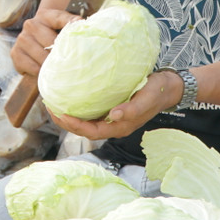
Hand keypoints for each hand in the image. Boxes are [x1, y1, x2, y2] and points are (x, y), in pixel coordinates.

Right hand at [12, 8, 79, 76]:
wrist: (35, 38)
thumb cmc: (53, 32)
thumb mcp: (63, 24)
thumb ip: (72, 24)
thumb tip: (80, 23)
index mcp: (45, 15)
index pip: (61, 19)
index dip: (71, 26)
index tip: (80, 29)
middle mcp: (30, 25)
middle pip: (51, 43)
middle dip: (62, 54)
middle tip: (71, 62)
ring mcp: (21, 39)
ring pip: (42, 58)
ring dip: (52, 65)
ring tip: (59, 69)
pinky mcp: (15, 53)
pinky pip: (33, 68)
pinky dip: (41, 72)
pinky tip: (46, 71)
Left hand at [47, 70, 182, 140]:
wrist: (169, 86)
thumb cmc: (158, 91)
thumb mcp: (147, 98)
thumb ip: (132, 108)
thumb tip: (114, 116)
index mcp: (121, 127)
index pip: (92, 132)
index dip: (75, 126)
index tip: (61, 114)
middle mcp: (114, 125)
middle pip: (84, 130)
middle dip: (66, 123)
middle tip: (50, 108)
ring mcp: (112, 118)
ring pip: (86, 122)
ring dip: (70, 116)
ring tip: (54, 104)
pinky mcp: (112, 108)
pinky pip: (91, 112)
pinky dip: (78, 108)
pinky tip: (70, 97)